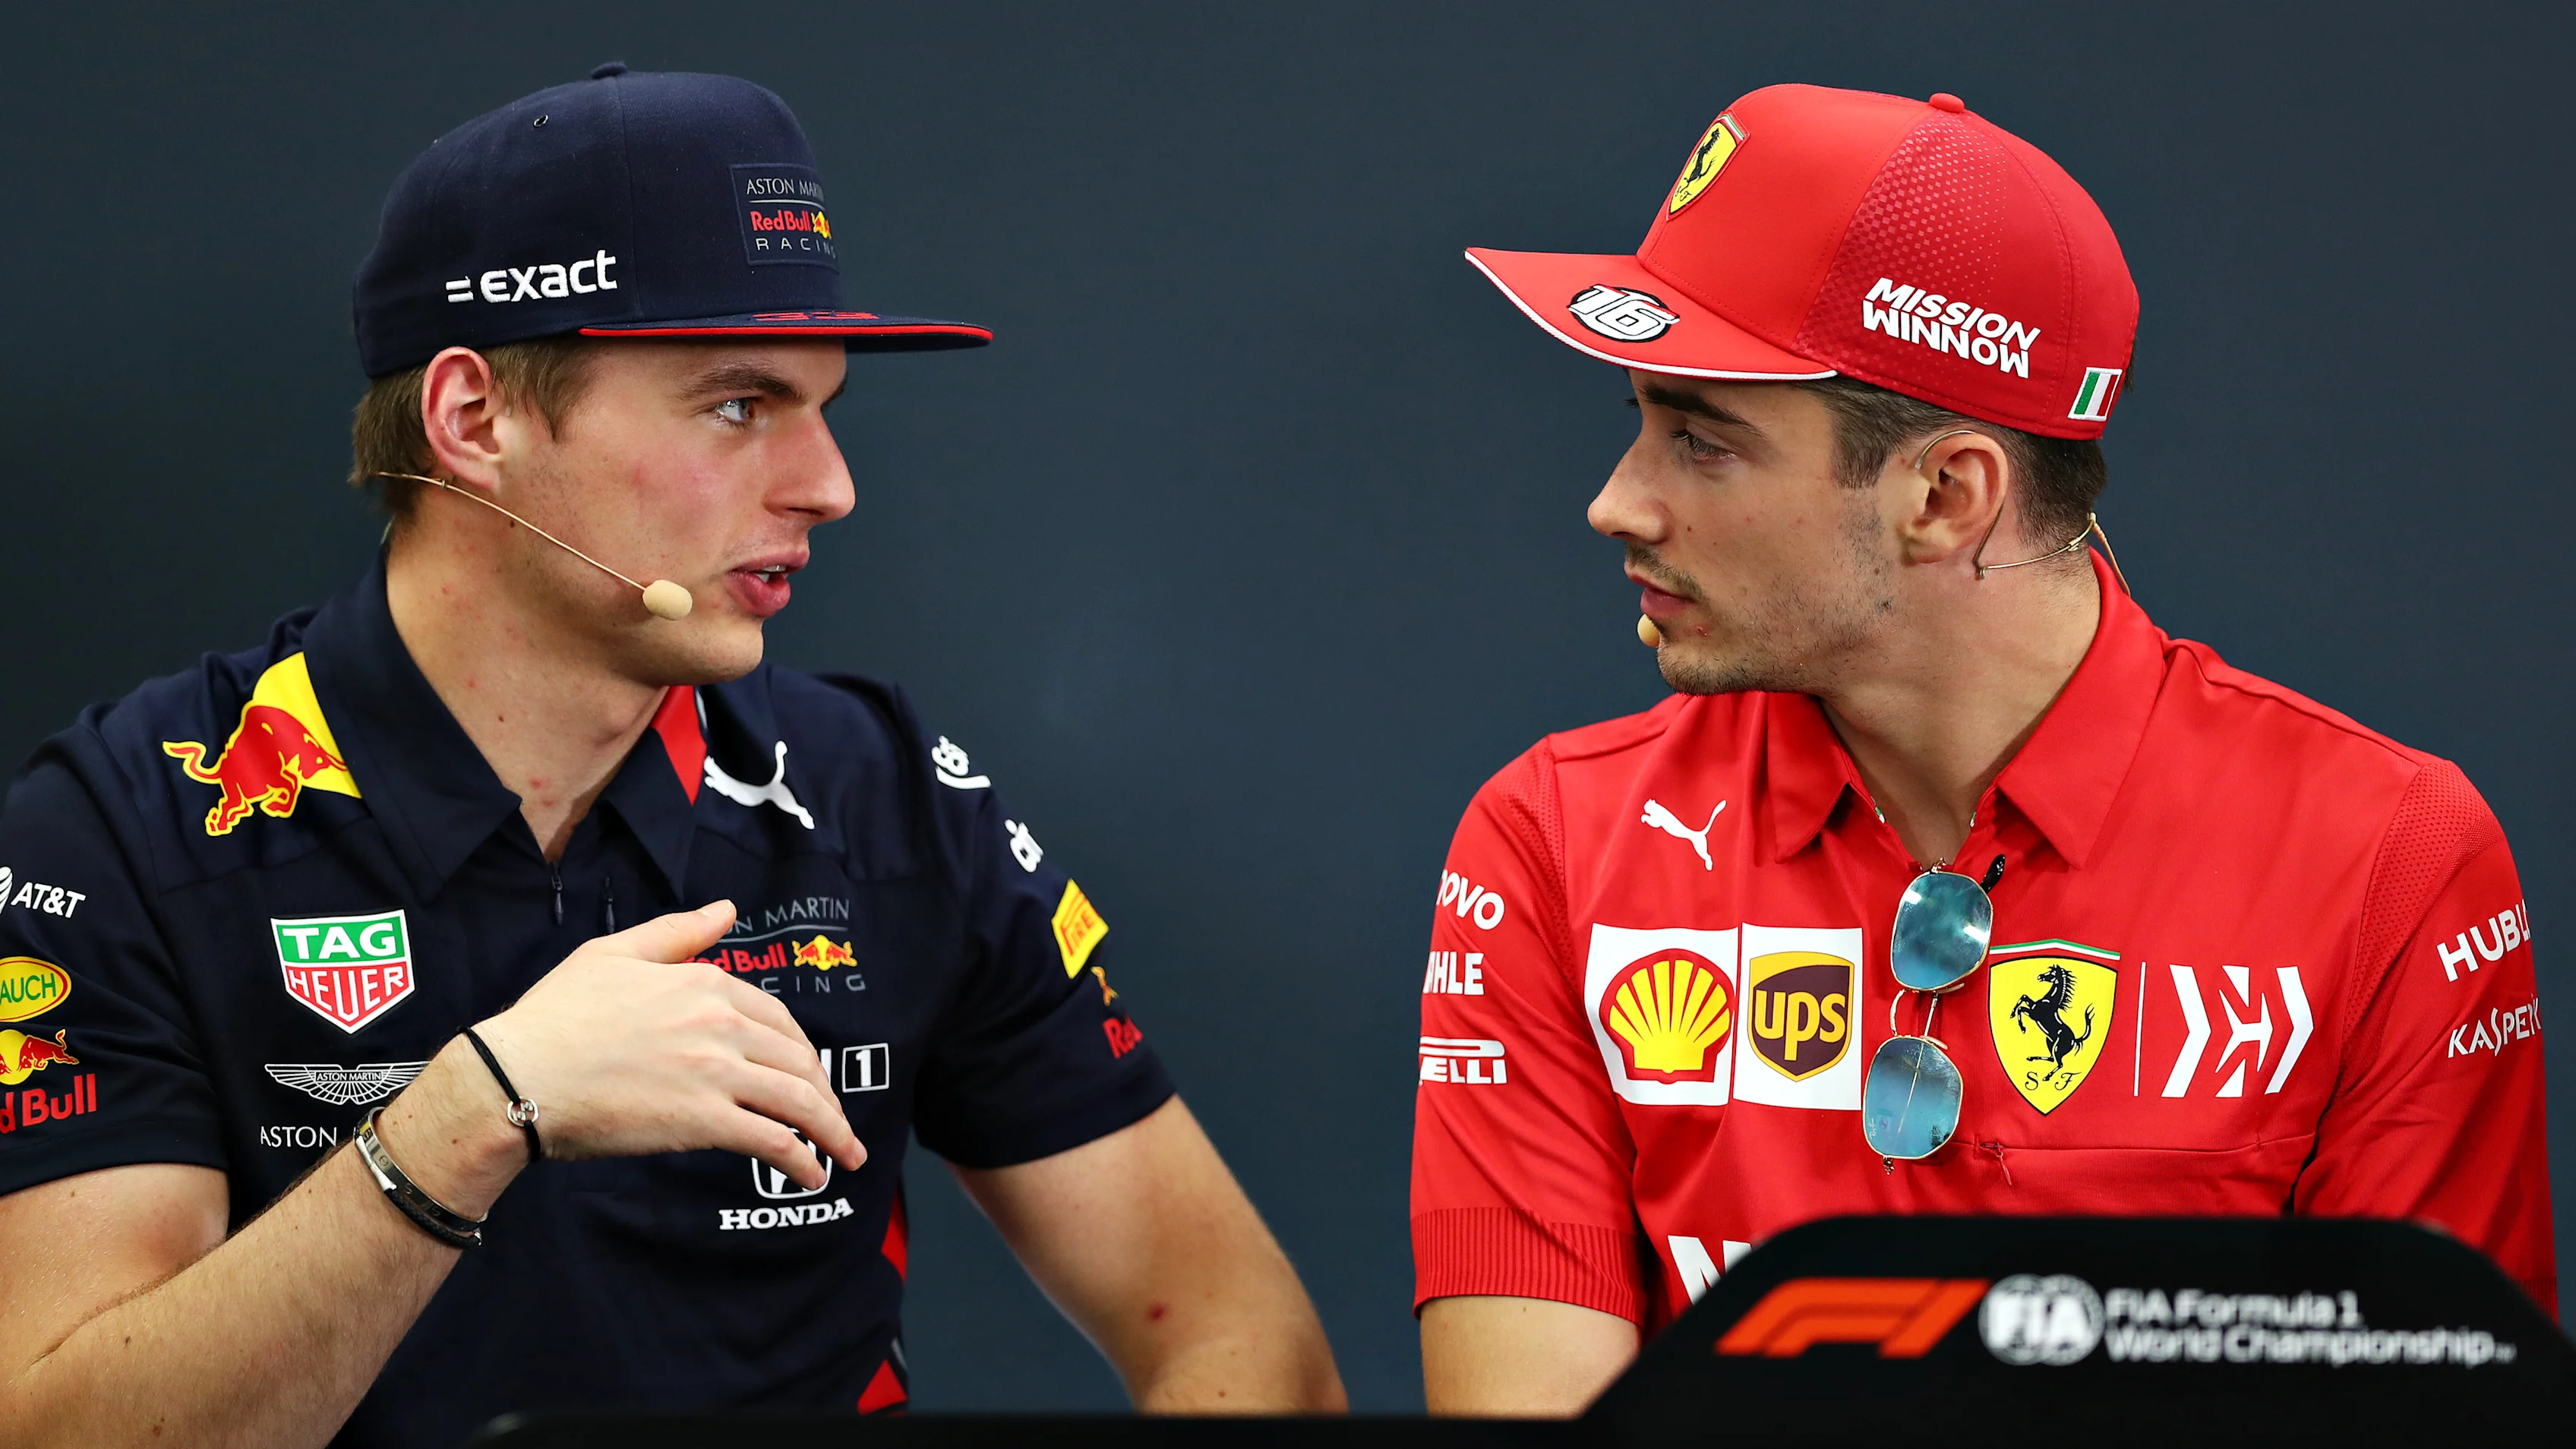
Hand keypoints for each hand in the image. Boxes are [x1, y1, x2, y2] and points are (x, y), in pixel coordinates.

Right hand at [472, 901, 862, 1189]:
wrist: (517, 1075)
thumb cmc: (554, 1017)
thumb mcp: (613, 953)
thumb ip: (677, 933)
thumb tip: (725, 910)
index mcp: (703, 983)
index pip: (776, 1019)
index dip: (799, 1050)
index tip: (808, 1074)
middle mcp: (719, 1023)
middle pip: (797, 1060)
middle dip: (825, 1094)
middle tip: (835, 1121)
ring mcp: (714, 1072)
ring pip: (798, 1100)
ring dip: (832, 1130)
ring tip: (846, 1154)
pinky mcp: (703, 1121)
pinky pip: (773, 1140)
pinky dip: (804, 1159)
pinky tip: (813, 1175)